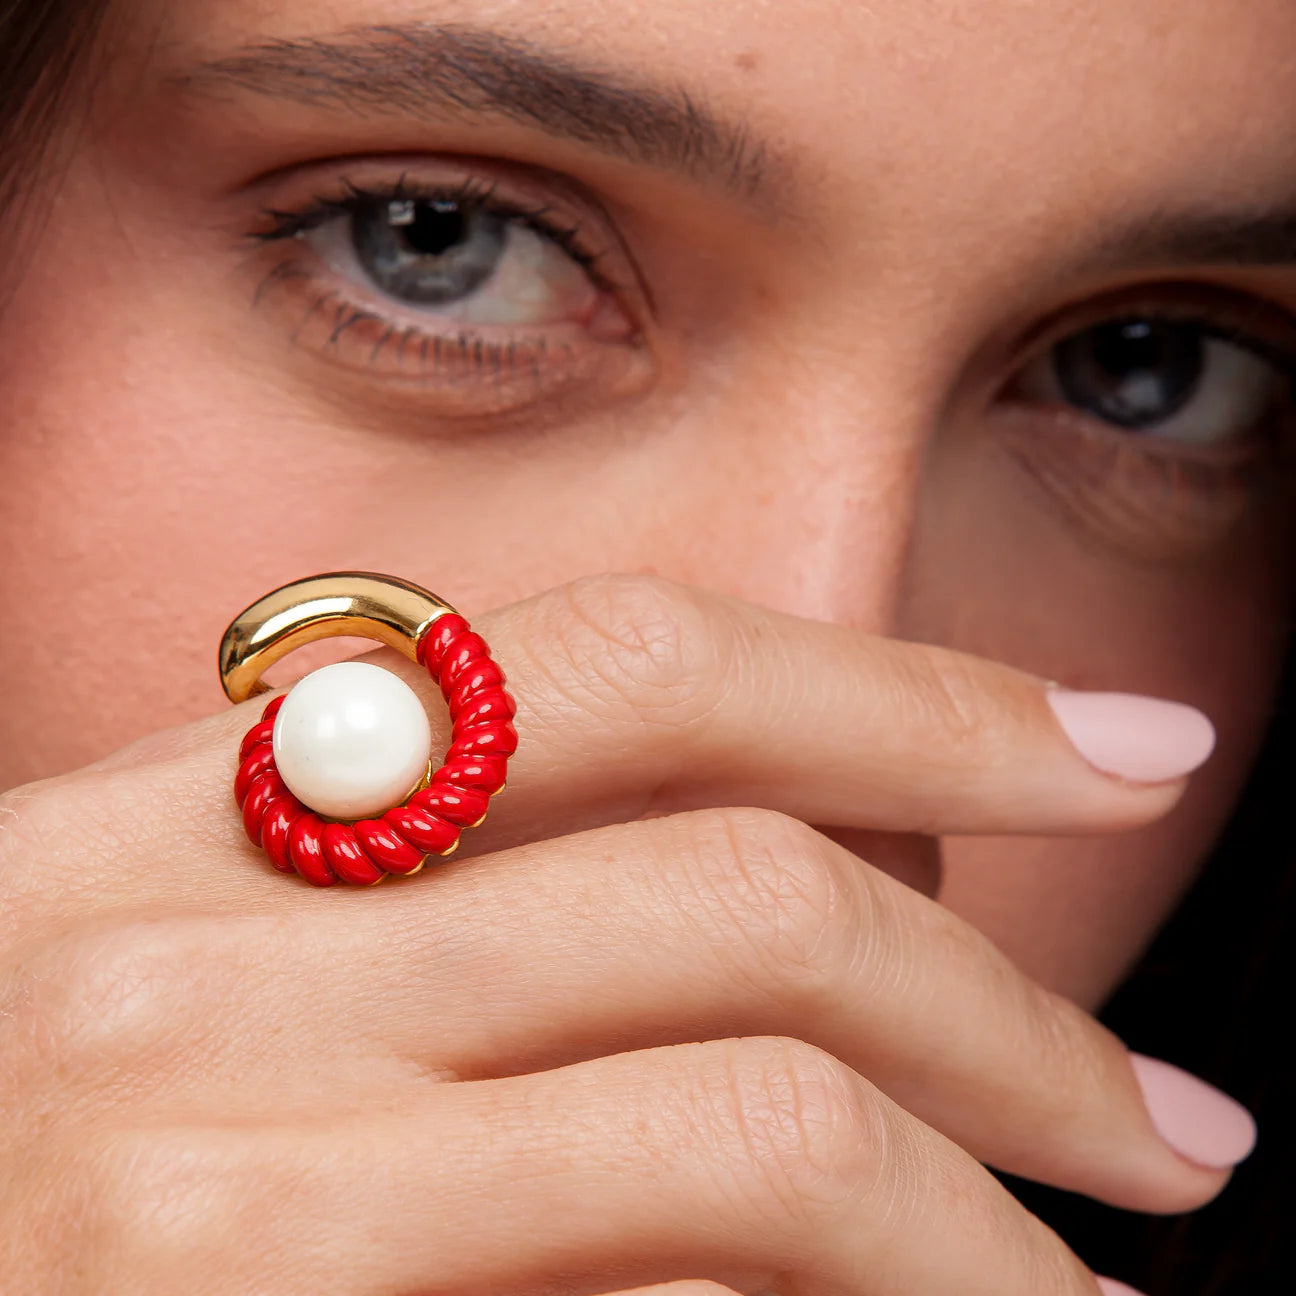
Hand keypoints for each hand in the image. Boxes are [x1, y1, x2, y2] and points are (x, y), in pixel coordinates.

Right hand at [0, 575, 1237, 1293]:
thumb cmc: (22, 1159)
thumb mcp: (180, 963)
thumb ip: (415, 884)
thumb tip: (763, 873)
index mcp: (204, 815)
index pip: (635, 662)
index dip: (917, 686)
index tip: (1121, 741)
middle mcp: (208, 964)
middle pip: (752, 899)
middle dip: (1025, 1016)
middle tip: (1170, 1119)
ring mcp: (222, 1179)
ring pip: (764, 1130)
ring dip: (988, 1231)